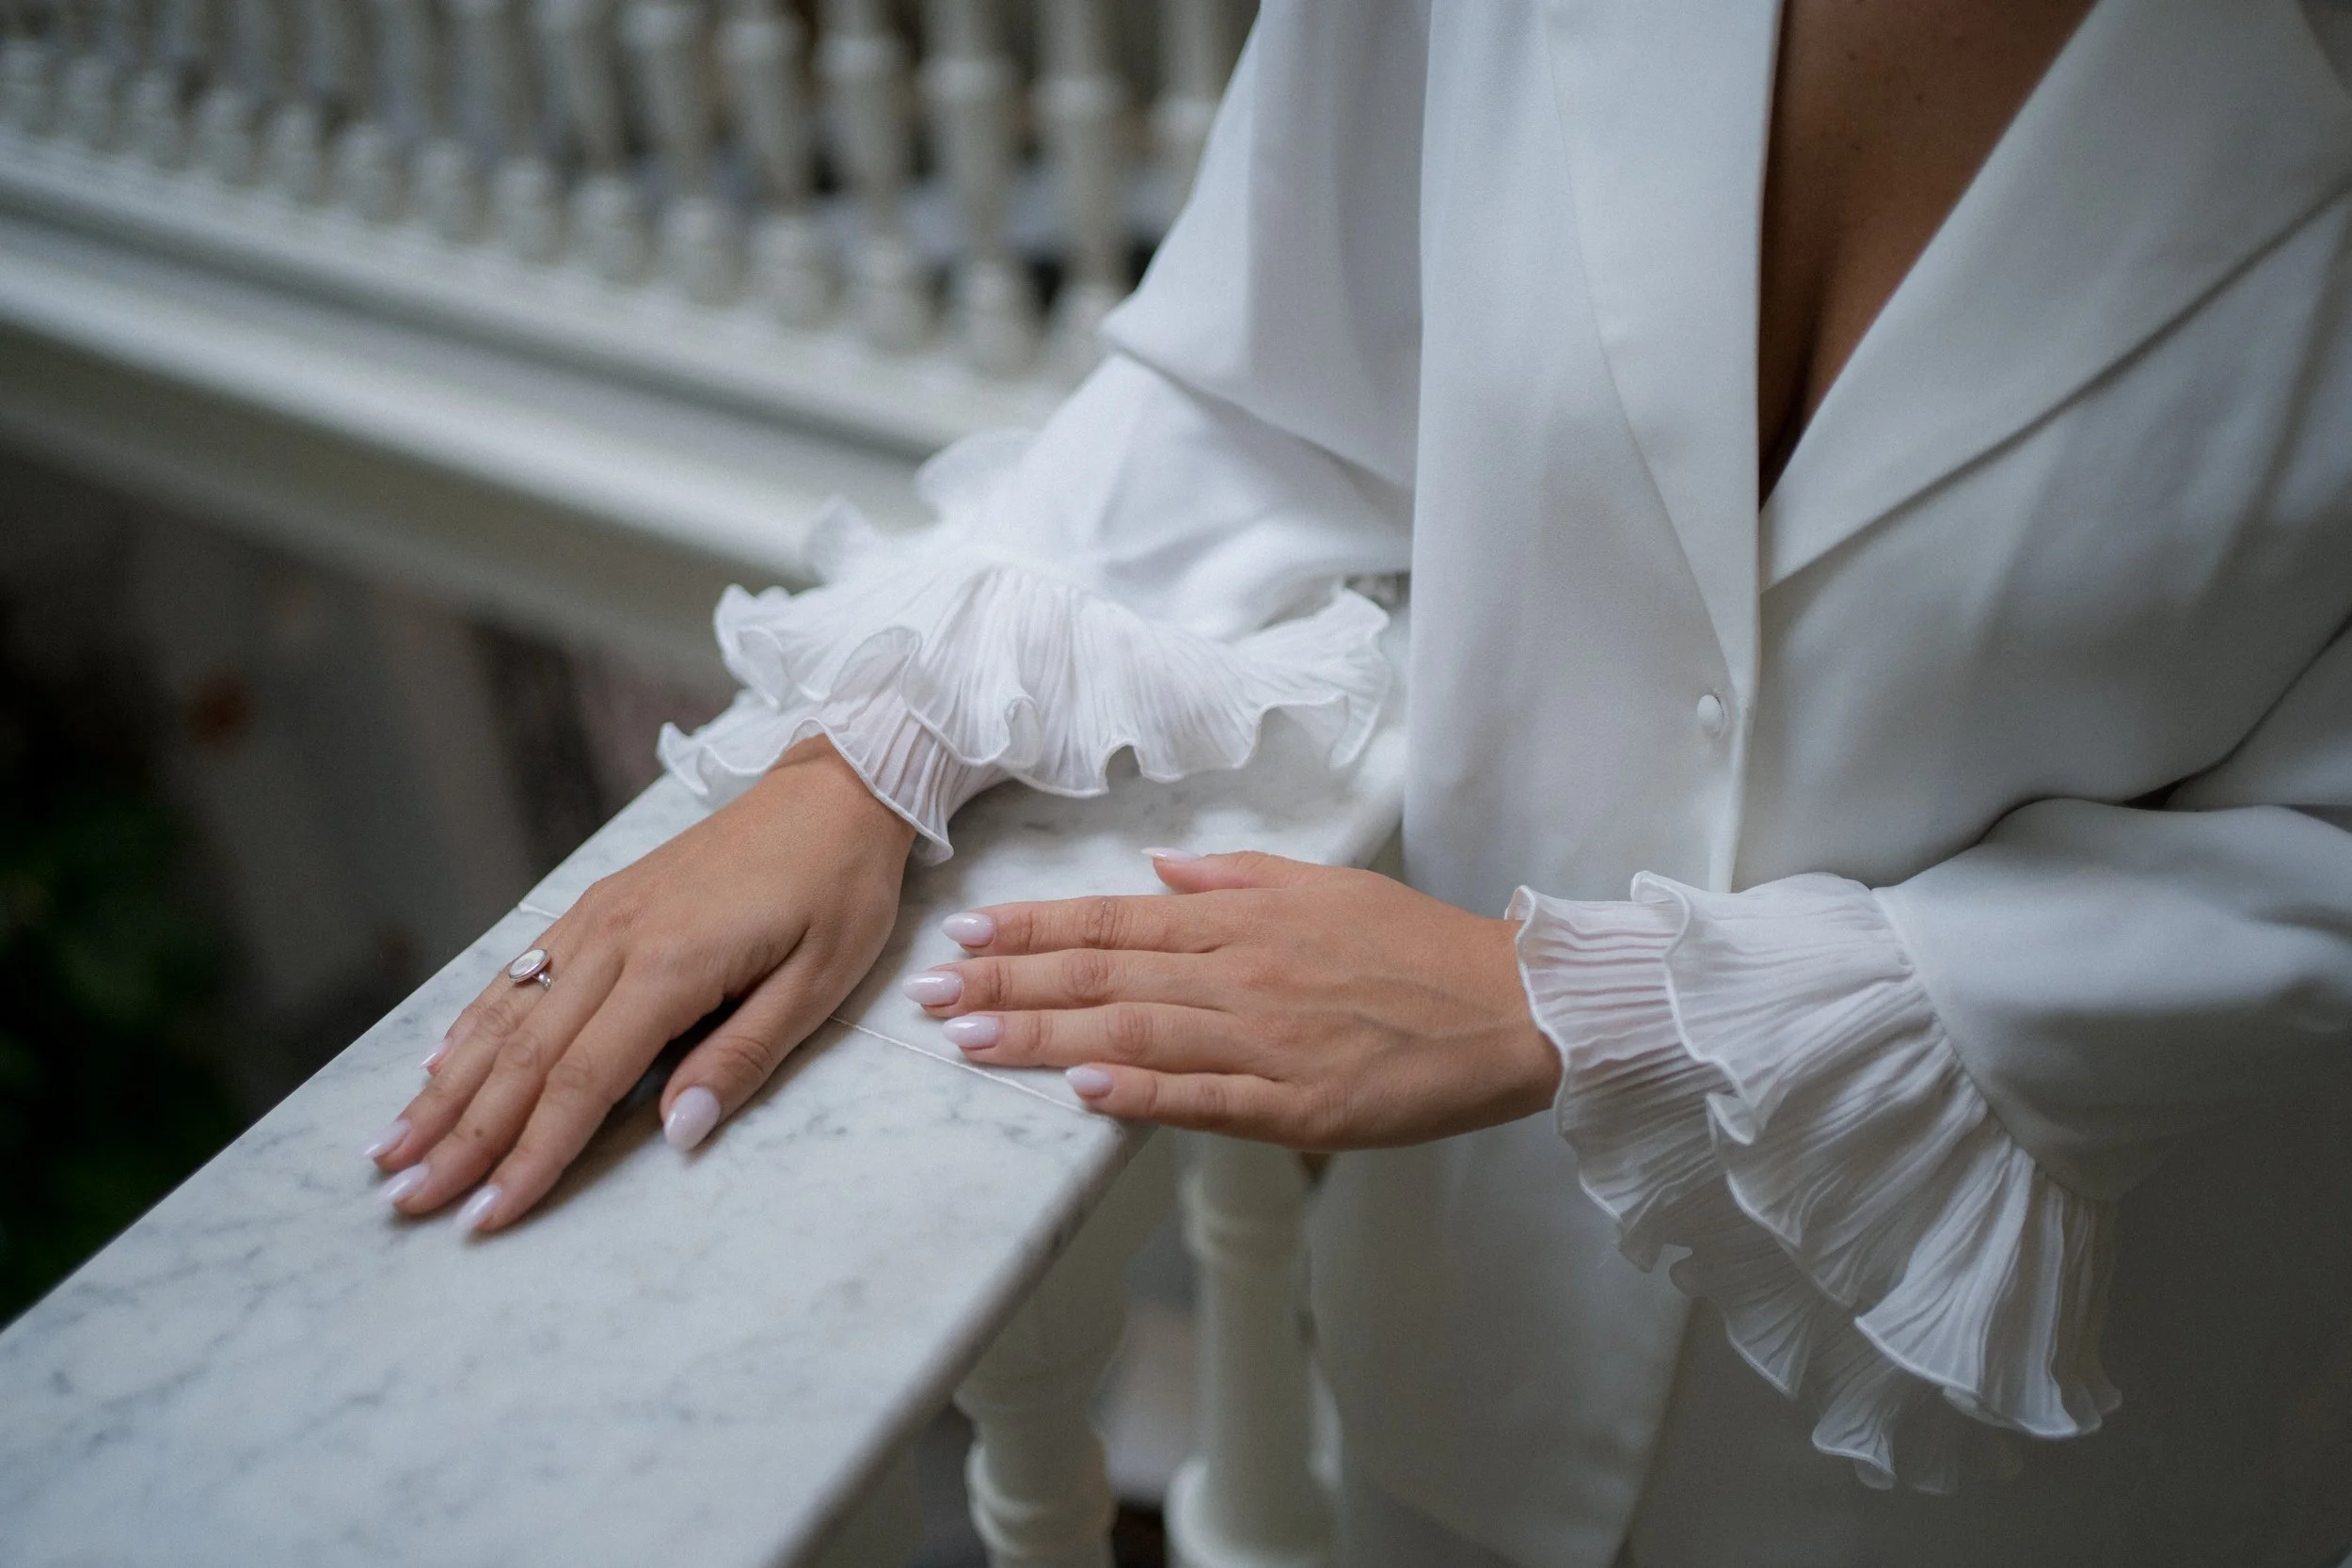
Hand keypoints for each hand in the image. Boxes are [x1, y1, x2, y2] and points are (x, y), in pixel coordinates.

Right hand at [367, 736, 916, 1232]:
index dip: (531, 1155)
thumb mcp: (819, 982)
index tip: (486, 1214)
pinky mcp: (600, 904)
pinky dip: (472, 1024)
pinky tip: (438, 1064)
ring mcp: (599, 918)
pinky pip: (521, 971)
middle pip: (523, 1057)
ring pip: (506, 1015)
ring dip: (445, 1088)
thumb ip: (742, 1057)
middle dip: (461, 1137)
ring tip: (390, 1146)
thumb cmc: (836, 889)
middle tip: (406, 1201)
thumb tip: (675, 1132)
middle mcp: (615, 939)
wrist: (834, 793)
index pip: (581, 1081)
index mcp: (671, 966)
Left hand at [905, 851, 1558, 1148]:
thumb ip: (1235, 876)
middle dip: (1008, 984)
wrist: (1511, 1006)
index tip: (965, 937)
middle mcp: (1242, 971)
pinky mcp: (1300, 1102)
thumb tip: (1158, 864)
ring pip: (1135, 1030)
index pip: (1115, 917)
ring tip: (969, 1041)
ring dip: (1044, 1034)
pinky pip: (1205, 1096)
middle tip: (929, 995)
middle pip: (1105, 972)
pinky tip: (1080, 1088)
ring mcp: (1268, 1039)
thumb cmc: (1417, 947)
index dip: (1033, 928)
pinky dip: (1140, 1091)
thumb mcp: (1325, 885)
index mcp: (1244, 918)